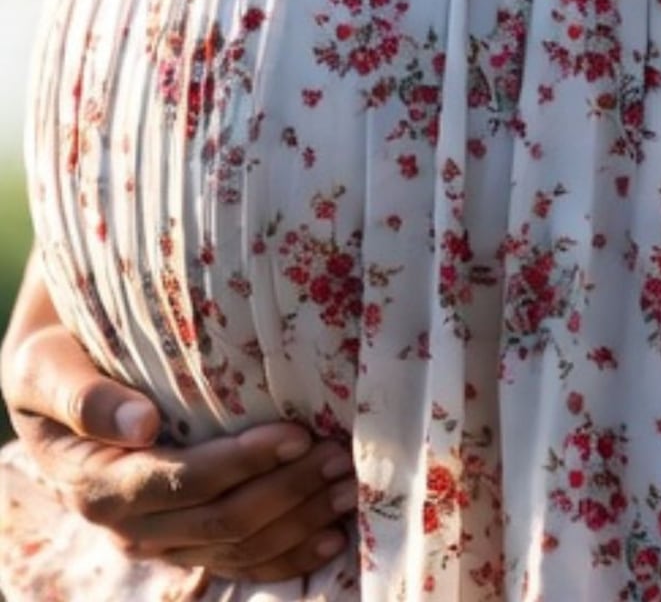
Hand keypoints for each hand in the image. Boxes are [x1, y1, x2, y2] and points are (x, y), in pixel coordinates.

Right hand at [2, 259, 357, 582]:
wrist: (53, 386)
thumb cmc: (56, 361)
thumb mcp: (47, 367)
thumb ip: (83, 395)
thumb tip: (141, 424)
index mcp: (97, 482)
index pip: (183, 481)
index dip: (243, 462)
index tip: (297, 433)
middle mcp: (130, 523)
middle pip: (221, 520)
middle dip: (288, 491)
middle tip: (339, 456)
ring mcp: (160, 539)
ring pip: (239, 546)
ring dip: (300, 521)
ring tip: (352, 489)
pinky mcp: (184, 541)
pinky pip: (240, 561)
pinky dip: (287, 555)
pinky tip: (331, 539)